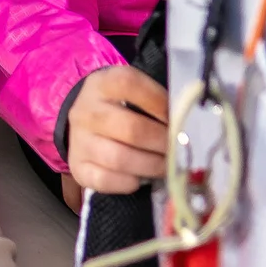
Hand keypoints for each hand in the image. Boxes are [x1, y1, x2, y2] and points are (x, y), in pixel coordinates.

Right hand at [63, 65, 167, 196]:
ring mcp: (79, 141)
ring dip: (151, 166)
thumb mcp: (132, 93)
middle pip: (131, 129)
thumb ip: (156, 101)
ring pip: (119, 159)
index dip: (159, 102)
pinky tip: (141, 178)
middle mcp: (86, 110)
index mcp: (102, 84)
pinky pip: (105, 180)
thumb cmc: (119, 107)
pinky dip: (129, 183)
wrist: (83, 125)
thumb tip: (187, 122)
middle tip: (179, 149)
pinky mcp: (78, 167)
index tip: (178, 118)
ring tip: (167, 166)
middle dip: (163, 142)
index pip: (129, 84)